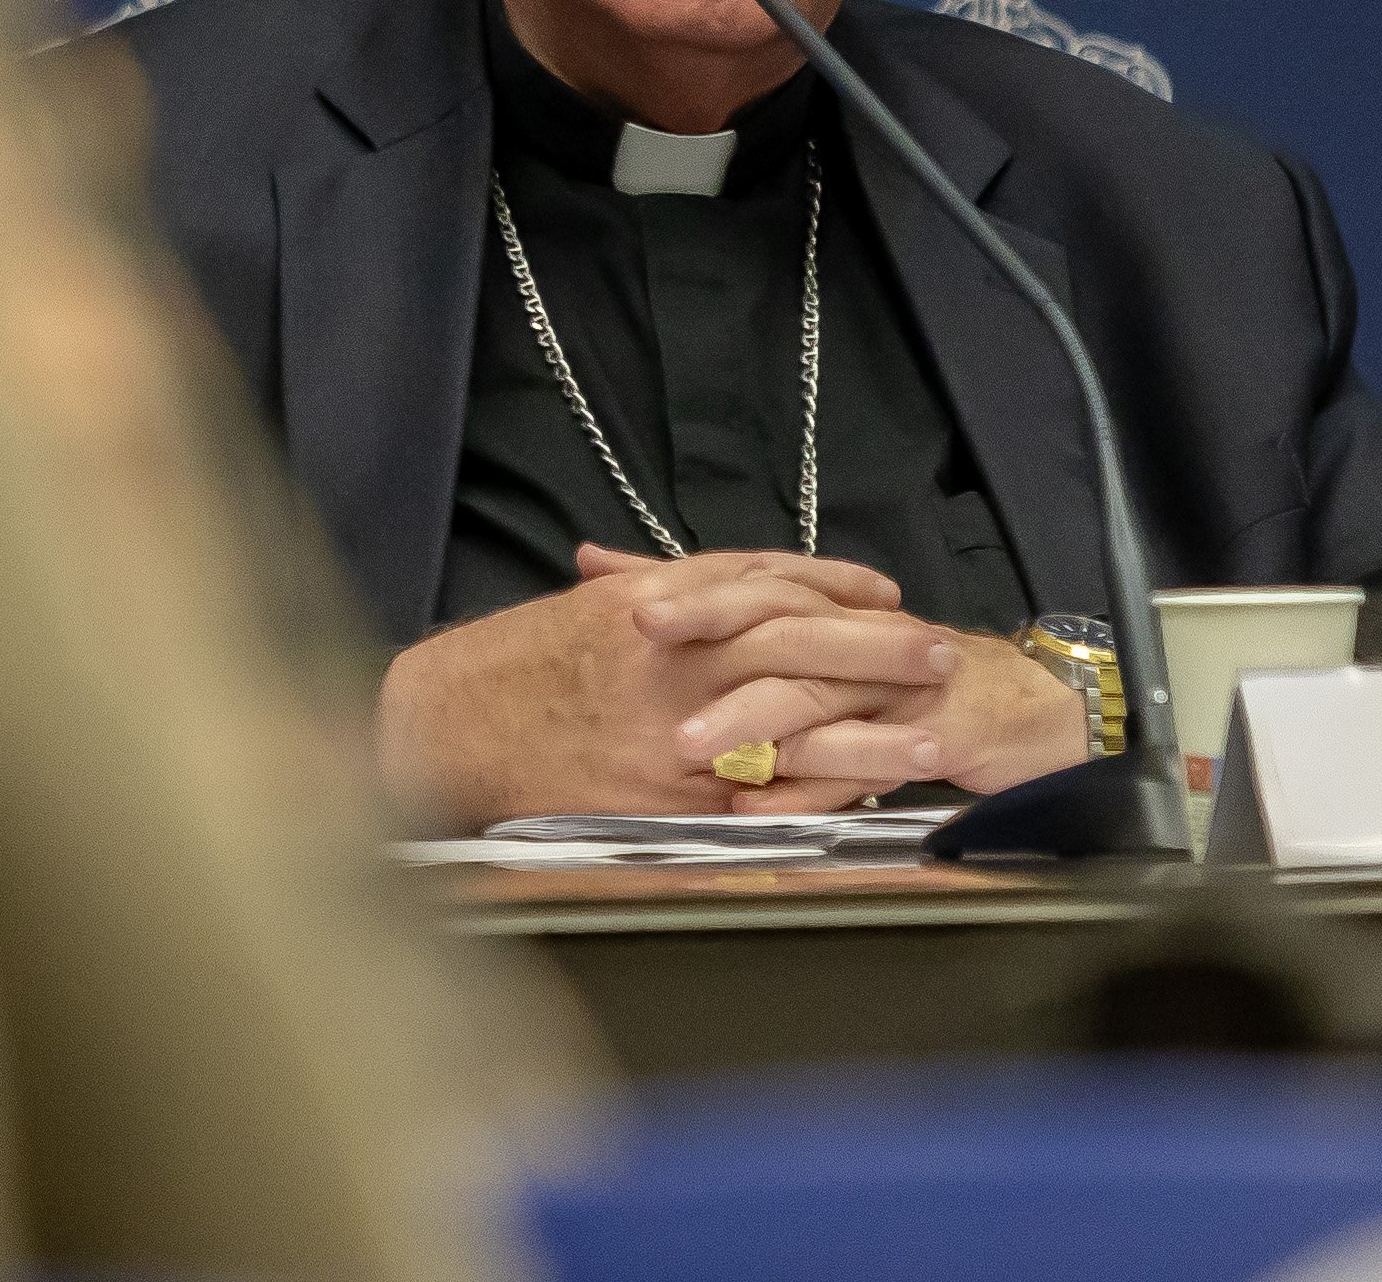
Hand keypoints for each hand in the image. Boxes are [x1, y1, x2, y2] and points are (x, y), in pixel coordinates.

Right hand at [380, 544, 972, 821]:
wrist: (443, 733)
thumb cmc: (506, 670)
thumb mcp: (582, 612)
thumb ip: (657, 590)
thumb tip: (728, 587)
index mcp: (648, 604)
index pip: (760, 582)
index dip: (831, 585)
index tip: (883, 593)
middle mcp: (667, 661)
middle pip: (794, 640)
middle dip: (874, 645)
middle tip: (937, 648)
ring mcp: (672, 733)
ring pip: (794, 719)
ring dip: (872, 724)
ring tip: (933, 726)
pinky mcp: (670, 800)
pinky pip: (764, 793)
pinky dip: (821, 791)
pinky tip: (870, 793)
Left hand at [643, 548, 1085, 803]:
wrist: (1018, 709)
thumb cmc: (893, 678)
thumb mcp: (809, 640)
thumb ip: (708, 610)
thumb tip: (602, 568)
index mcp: (824, 609)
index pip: (752, 582)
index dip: (689, 585)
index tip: (619, 593)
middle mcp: (856, 636)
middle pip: (779, 622)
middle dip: (710, 626)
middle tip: (642, 638)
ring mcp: (895, 687)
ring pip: (816, 696)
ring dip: (749, 719)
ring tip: (685, 744)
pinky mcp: (932, 738)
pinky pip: (865, 764)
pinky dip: (812, 787)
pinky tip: (759, 809)